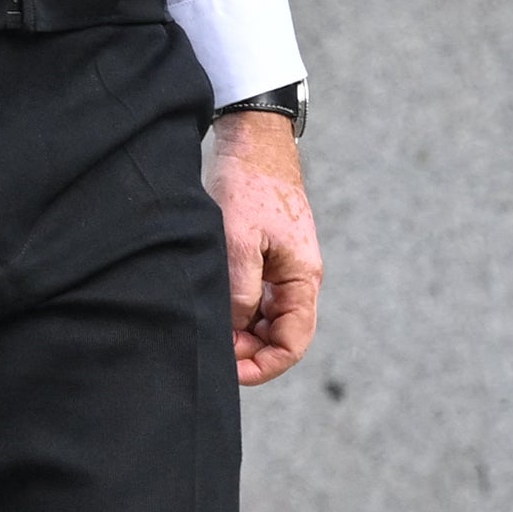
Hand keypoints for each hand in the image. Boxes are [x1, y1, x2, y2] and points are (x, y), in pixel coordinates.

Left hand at [206, 110, 319, 386]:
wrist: (252, 140)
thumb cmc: (248, 185)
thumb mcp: (239, 241)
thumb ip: (241, 291)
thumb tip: (235, 330)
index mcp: (302, 278)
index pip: (293, 343)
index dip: (263, 365)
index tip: (230, 371)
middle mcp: (298, 278)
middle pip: (280, 335)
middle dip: (249, 350)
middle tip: (213, 349)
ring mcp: (283, 267)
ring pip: (267, 318)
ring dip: (241, 330)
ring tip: (209, 327)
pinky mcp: (267, 255)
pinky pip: (258, 297)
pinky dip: (238, 308)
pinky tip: (213, 305)